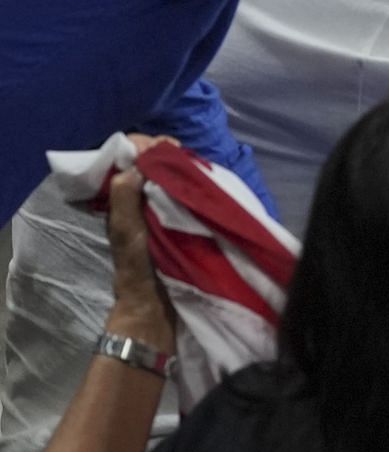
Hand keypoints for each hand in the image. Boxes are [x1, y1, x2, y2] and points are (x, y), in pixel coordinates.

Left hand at [104, 139, 176, 349]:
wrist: (156, 305)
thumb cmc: (138, 268)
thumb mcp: (126, 232)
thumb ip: (125, 198)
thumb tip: (137, 165)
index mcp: (121, 199)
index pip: (128, 159)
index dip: (144, 146)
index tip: (165, 148)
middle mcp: (139, 200)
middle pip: (150, 163)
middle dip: (165, 152)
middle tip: (184, 153)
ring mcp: (160, 210)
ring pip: (168, 175)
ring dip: (181, 165)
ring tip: (196, 164)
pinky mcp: (181, 219)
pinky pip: (185, 191)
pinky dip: (193, 181)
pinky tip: (203, 181)